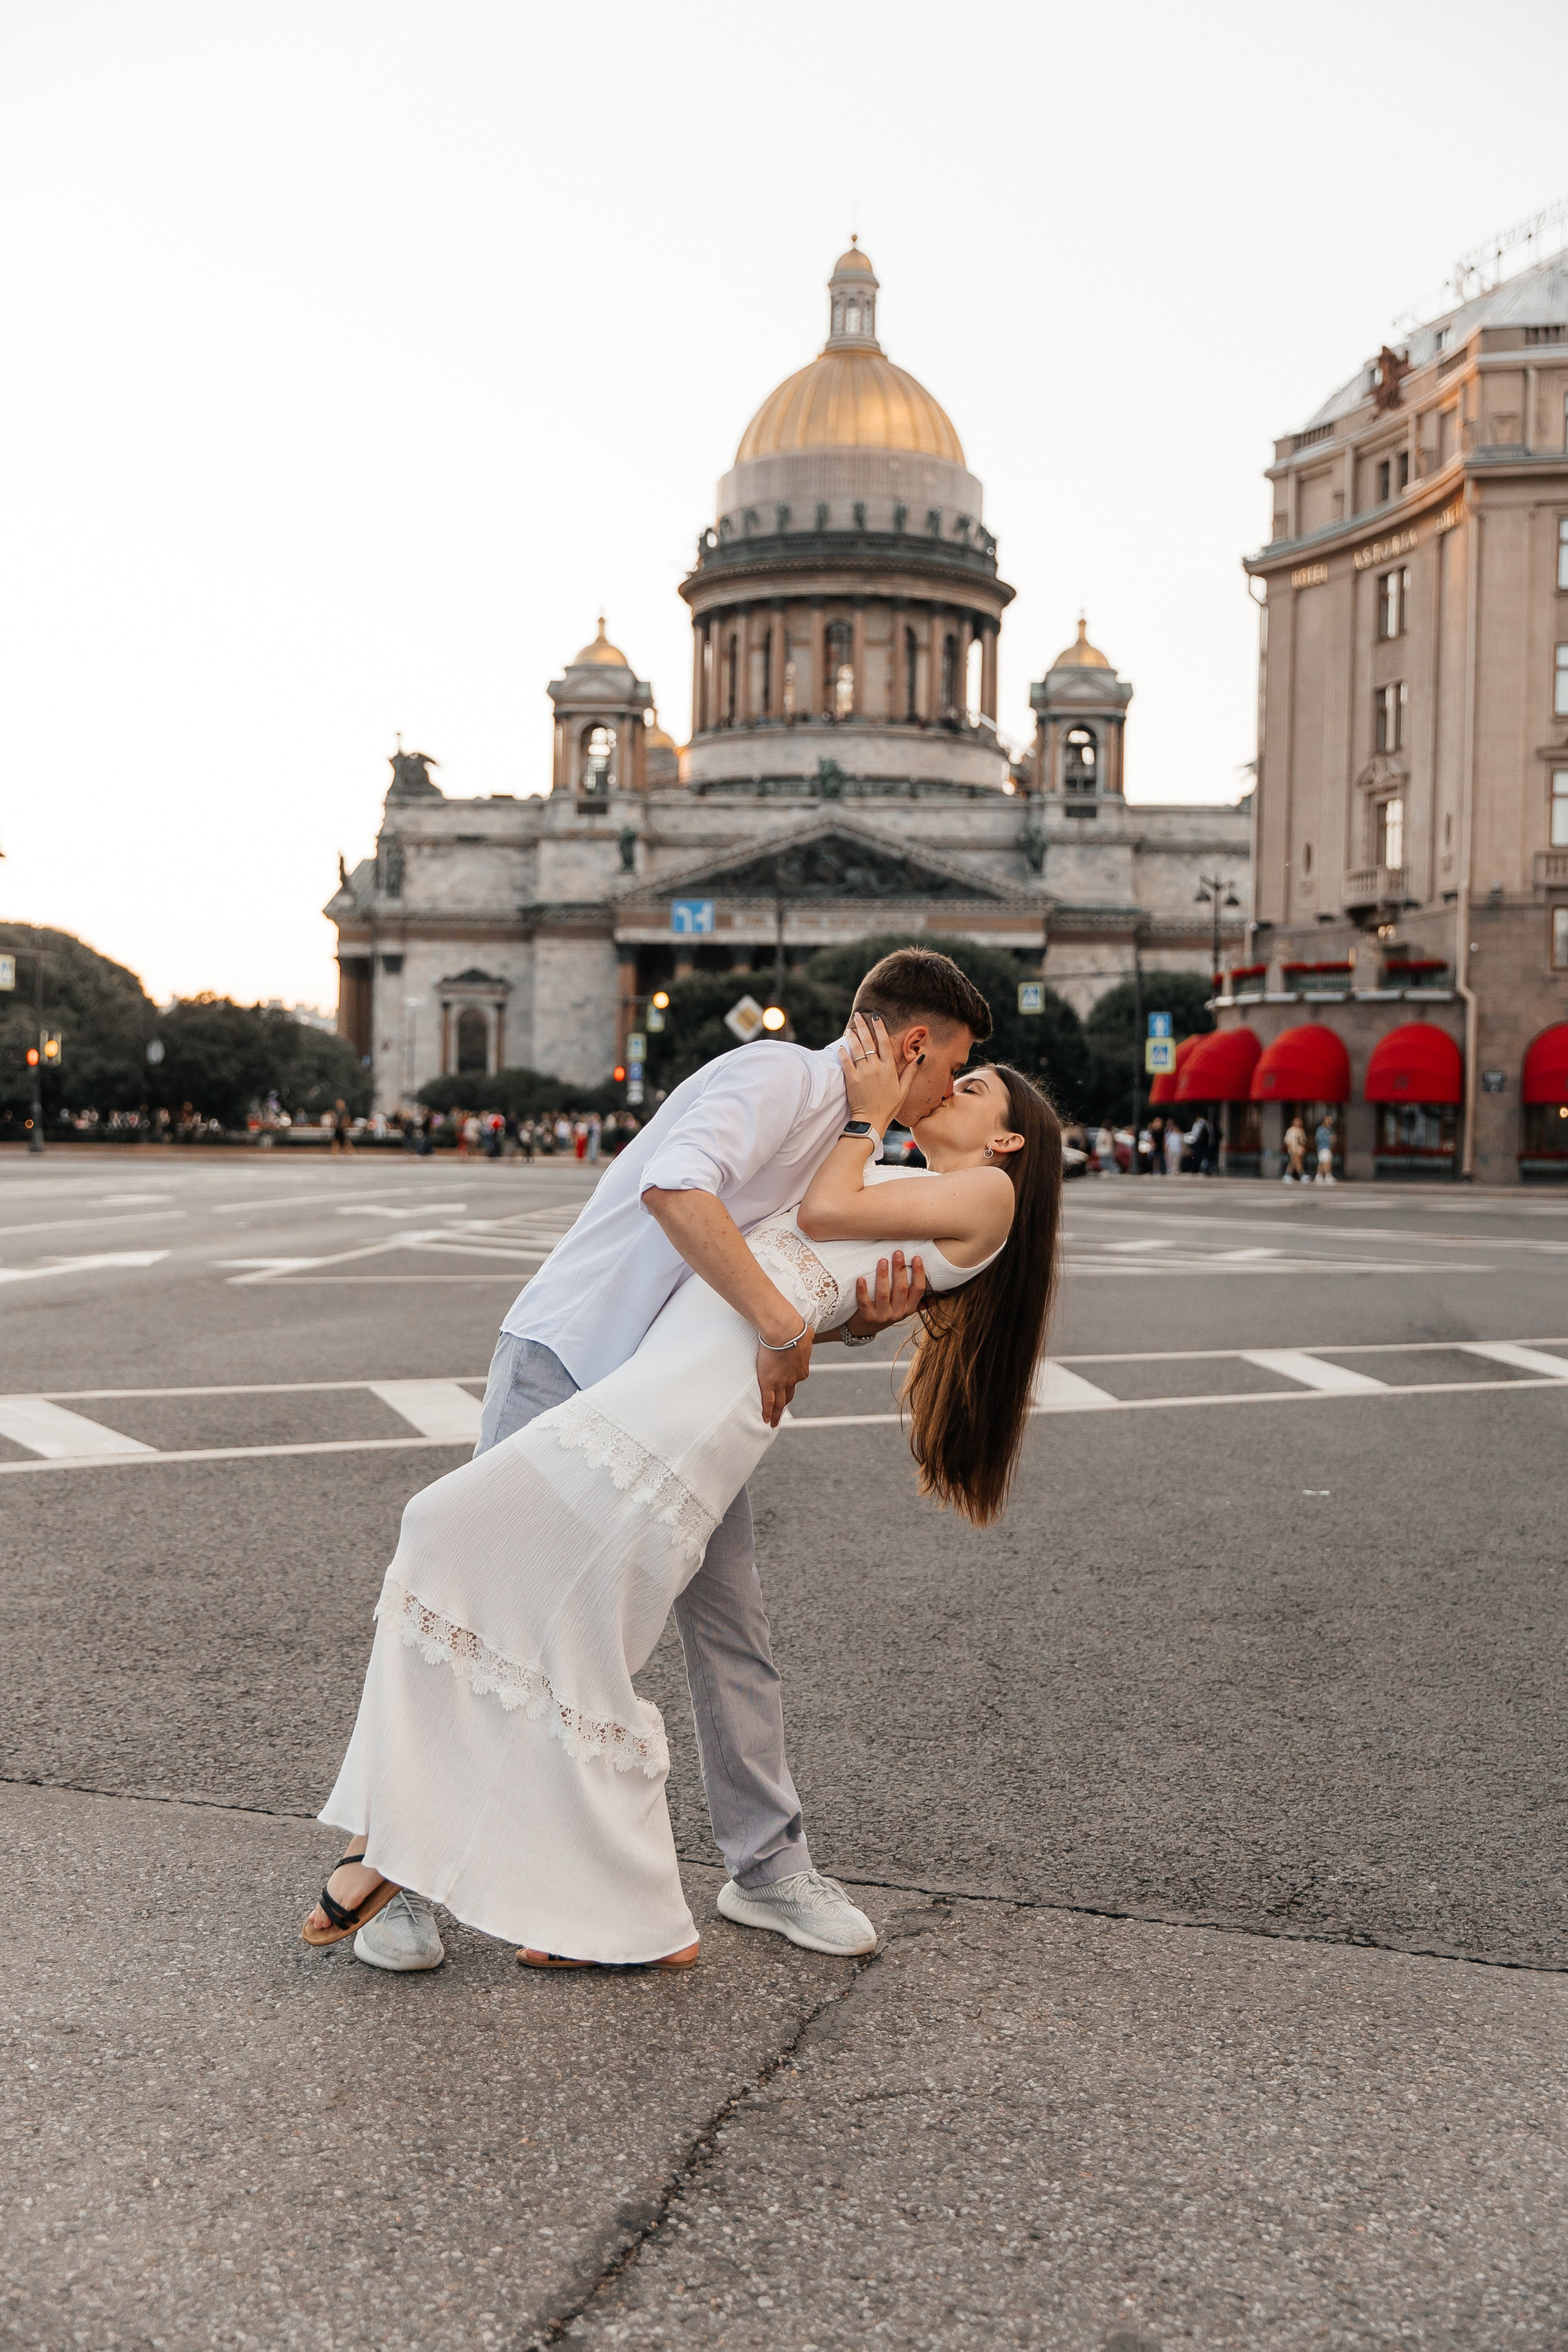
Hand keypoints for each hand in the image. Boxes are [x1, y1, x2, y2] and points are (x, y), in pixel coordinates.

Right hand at [755, 1330, 812, 1428]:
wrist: (785, 1332)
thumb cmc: (795, 1329)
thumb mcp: (805, 1334)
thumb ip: (806, 1336)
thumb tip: (808, 1331)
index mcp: (802, 1370)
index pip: (796, 1379)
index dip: (791, 1384)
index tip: (787, 1386)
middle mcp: (793, 1380)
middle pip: (789, 1396)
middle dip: (785, 1405)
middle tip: (781, 1413)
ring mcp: (781, 1383)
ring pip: (779, 1403)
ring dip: (777, 1414)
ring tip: (773, 1422)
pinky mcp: (769, 1383)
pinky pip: (768, 1402)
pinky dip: (767, 1412)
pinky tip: (765, 1420)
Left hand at [837, 1012, 918, 1132]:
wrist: (871, 1121)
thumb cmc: (889, 1106)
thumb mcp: (903, 1090)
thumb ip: (910, 1072)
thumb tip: (920, 1057)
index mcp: (889, 1069)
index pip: (884, 1043)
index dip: (880, 1028)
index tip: (876, 1017)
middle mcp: (876, 1068)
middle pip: (869, 1042)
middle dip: (863, 1027)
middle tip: (859, 1016)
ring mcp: (863, 1073)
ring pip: (856, 1050)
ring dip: (852, 1037)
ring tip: (850, 1029)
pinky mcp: (852, 1080)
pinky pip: (846, 1062)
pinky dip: (843, 1053)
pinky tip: (841, 1045)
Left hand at [843, 1249, 926, 1336]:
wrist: (865, 1328)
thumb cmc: (885, 1311)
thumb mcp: (903, 1308)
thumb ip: (916, 1301)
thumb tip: (938, 1294)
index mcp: (909, 1308)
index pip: (918, 1290)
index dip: (918, 1274)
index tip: (916, 1257)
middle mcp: (898, 1313)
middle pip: (901, 1289)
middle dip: (900, 1270)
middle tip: (897, 1253)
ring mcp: (882, 1315)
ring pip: (883, 1294)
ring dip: (883, 1276)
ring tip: (882, 1260)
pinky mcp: (867, 1316)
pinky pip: (865, 1302)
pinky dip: (863, 1290)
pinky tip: (861, 1279)